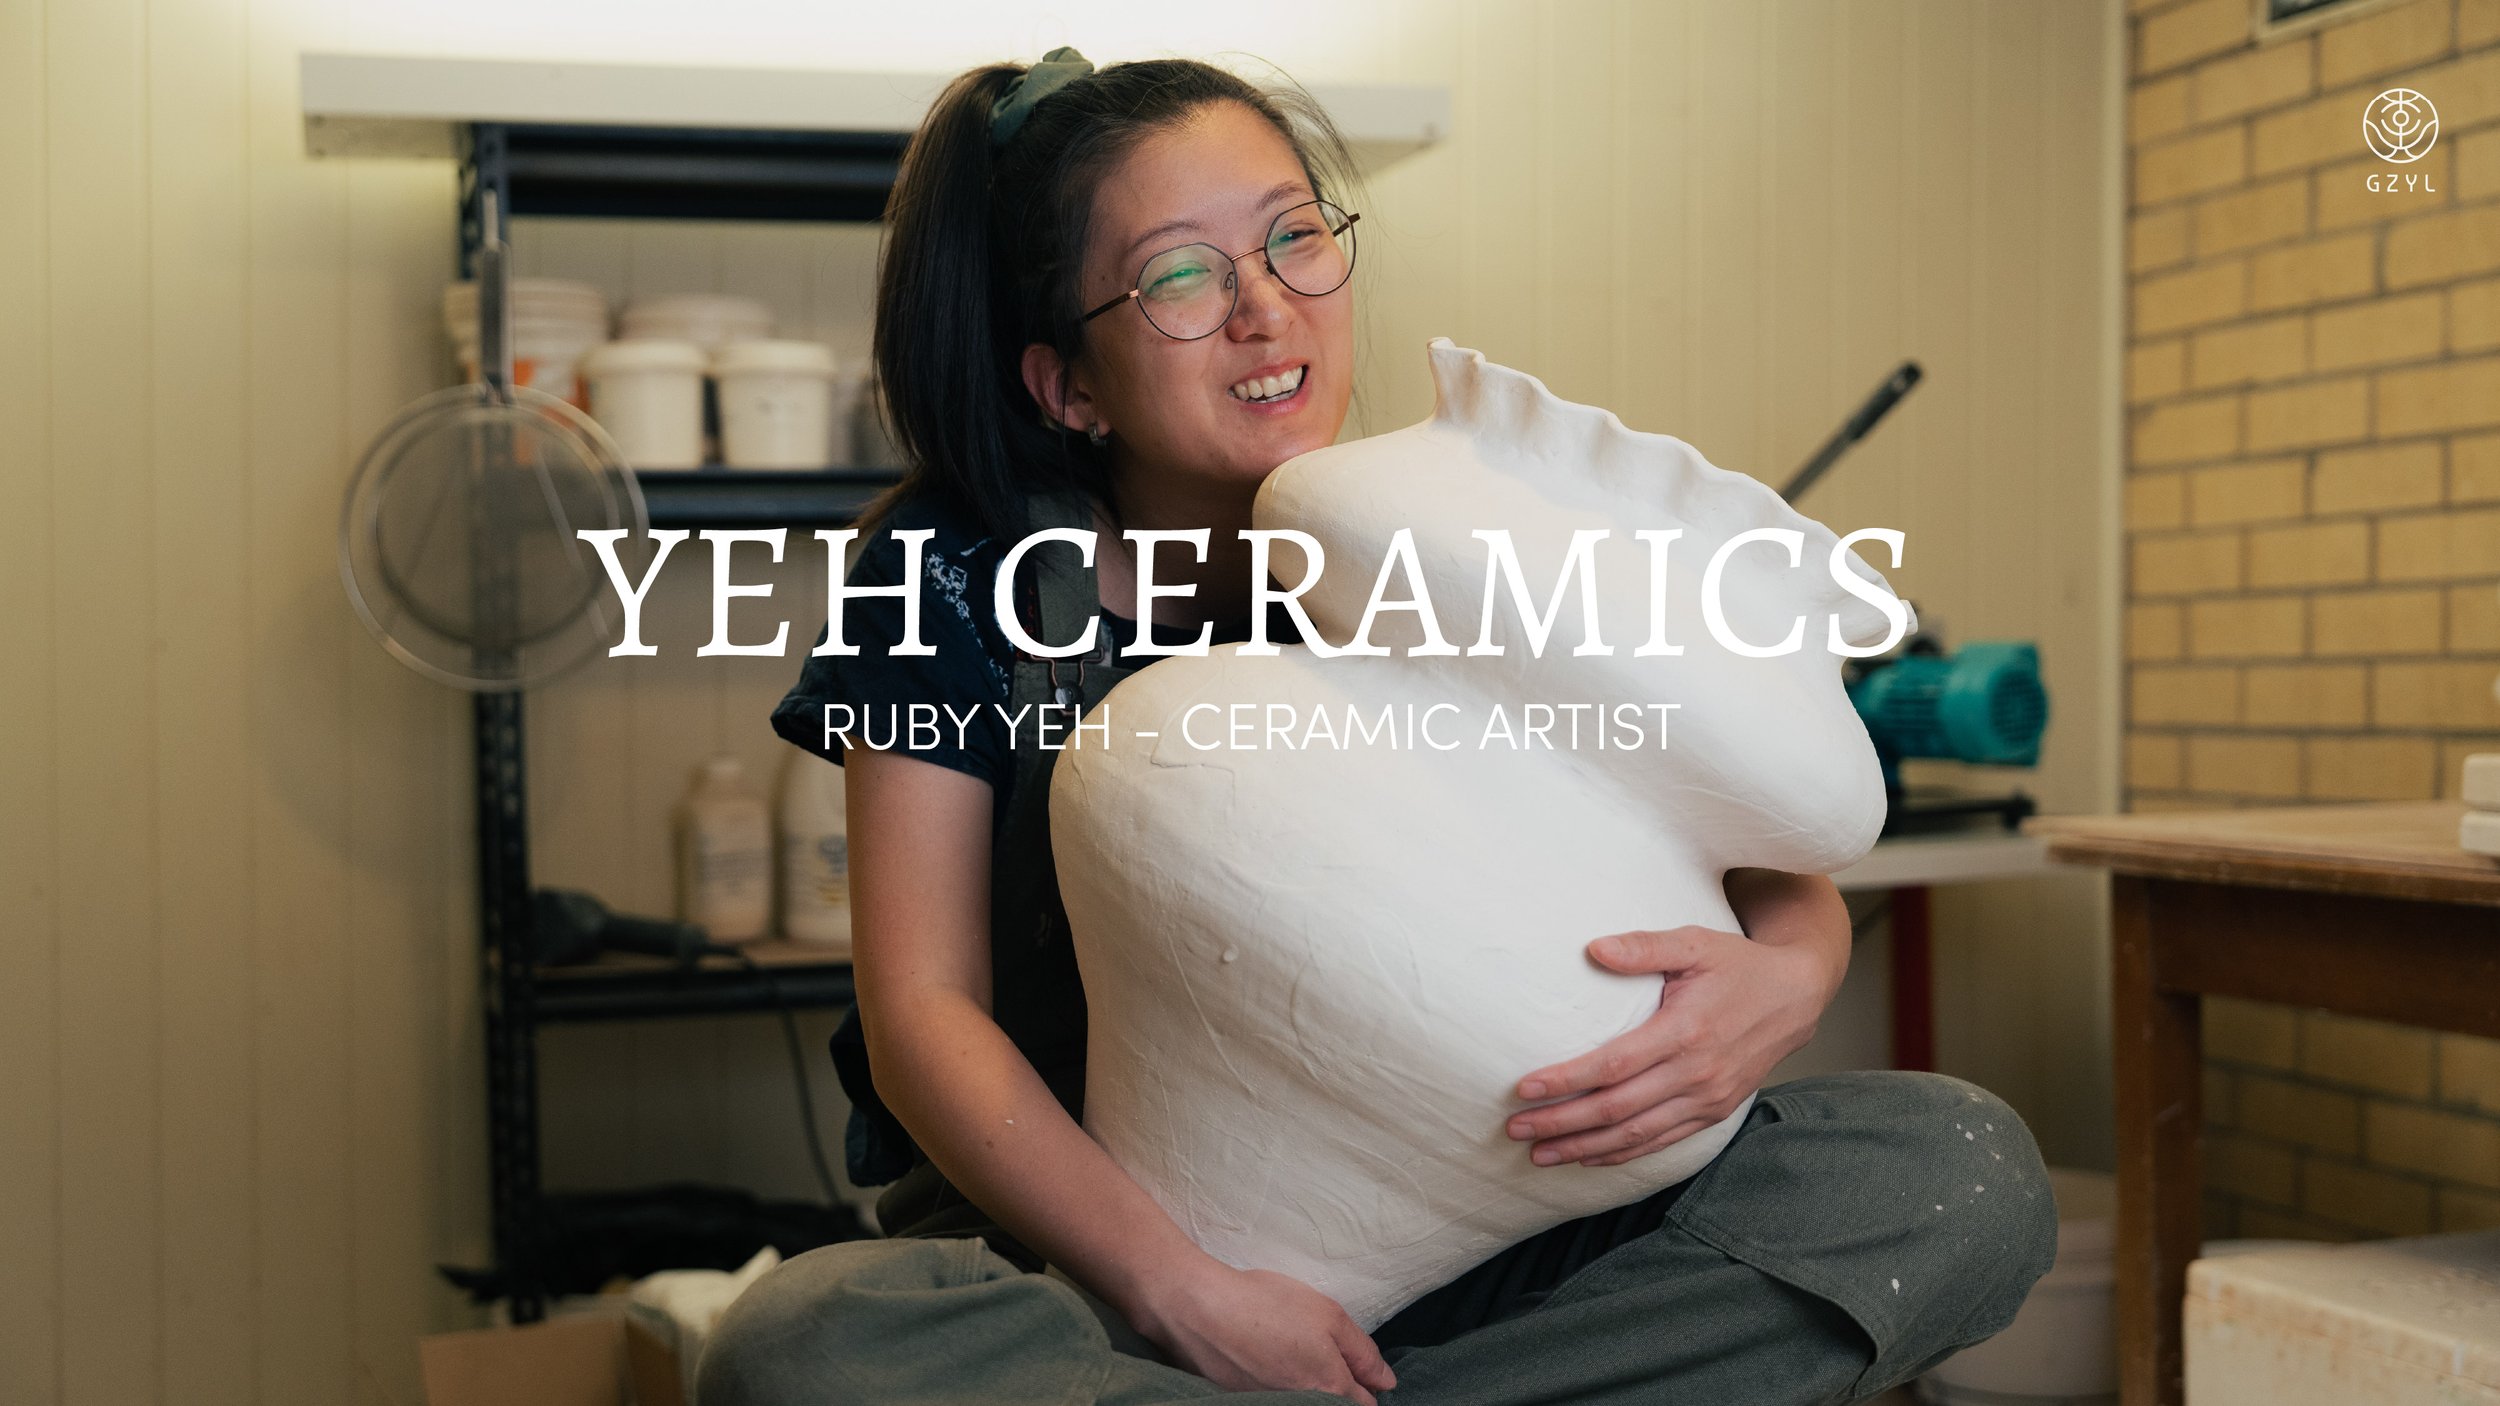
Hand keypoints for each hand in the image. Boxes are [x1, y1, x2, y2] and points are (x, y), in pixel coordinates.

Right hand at [1129, 1260, 1396, 1403]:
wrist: (1198, 1309)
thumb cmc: (1267, 1305)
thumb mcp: (1328, 1315)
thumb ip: (1363, 1352)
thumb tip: (1386, 1382)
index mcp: (1329, 1389)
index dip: (1367, 1388)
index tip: (1361, 1372)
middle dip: (1339, 1393)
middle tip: (1326, 1362)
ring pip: (1302, 1404)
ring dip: (1306, 1390)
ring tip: (1292, 1357)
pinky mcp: (1241, 1403)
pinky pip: (1273, 1400)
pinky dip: (1276, 1387)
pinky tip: (1265, 1360)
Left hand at [1508, 904, 1844, 1167]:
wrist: (1797, 996)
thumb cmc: (1738, 965)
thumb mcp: (1695, 942)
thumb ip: (1644, 947)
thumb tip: (1594, 950)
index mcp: (1685, 1031)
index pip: (1613, 1066)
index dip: (1567, 1081)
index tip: (1524, 1088)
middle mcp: (1696, 1074)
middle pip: (1617, 1110)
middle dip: (1562, 1123)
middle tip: (1515, 1129)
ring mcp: (1707, 1099)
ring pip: (1636, 1135)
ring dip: (1584, 1148)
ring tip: (1539, 1153)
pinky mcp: (1714, 1112)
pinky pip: (1662, 1142)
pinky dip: (1622, 1154)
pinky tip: (1588, 1157)